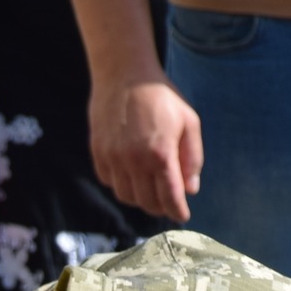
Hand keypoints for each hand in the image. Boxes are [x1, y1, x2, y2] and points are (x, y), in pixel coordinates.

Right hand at [88, 78, 201, 221]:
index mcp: (160, 154)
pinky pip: (109, 182)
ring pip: (126, 196)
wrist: (124, 74)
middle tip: (168, 203)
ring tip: (149, 190)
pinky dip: (121, 185)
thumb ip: (192, 158)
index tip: (182, 215)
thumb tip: (190, 189)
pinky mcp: (99, 153)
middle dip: (160, 207)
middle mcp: (134, 161)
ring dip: (140, 199)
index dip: (177, 211)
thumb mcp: (189, 121)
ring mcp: (113, 158)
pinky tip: (131, 175)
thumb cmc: (160, 97)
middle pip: (147, 202)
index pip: (169, 197)